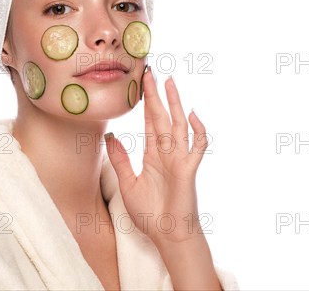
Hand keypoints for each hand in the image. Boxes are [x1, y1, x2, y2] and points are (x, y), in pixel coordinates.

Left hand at [104, 67, 208, 246]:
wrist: (166, 235)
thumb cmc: (150, 214)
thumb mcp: (127, 184)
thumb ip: (120, 160)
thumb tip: (111, 137)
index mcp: (153, 155)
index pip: (149, 122)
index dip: (146, 102)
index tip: (142, 83)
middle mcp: (167, 152)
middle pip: (162, 117)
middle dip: (156, 95)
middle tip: (151, 72)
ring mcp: (179, 159)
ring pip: (178, 125)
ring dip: (175, 103)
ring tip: (170, 83)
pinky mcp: (188, 169)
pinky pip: (196, 147)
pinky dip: (198, 131)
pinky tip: (192, 115)